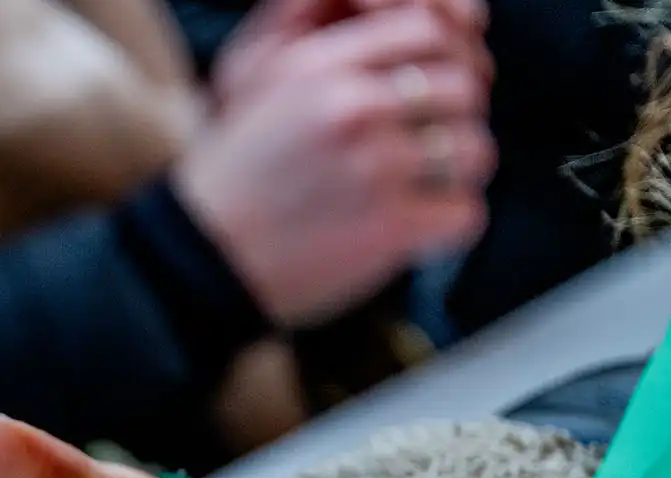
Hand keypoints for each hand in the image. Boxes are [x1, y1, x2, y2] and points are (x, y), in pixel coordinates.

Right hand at [179, 4, 495, 327]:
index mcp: (319, 68)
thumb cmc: (229, 178)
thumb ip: (325, 45)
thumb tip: (401, 24)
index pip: (428, 28)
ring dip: (457, 171)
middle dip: (454, 117)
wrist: (196, 261)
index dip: (450, 54)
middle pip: (464, 87)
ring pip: (474, 150)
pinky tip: (414, 226)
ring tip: (423, 187)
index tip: (440, 86)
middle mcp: (351, 109)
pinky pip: (465, 212)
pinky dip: (447, 223)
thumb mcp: (255, 83)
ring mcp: (376, 168)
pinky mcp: (390, 227)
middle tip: (431, 145)